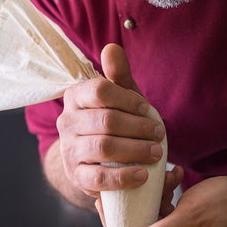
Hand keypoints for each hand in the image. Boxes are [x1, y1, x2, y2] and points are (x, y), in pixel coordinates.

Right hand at [57, 43, 164, 198]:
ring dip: (136, 150)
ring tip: (156, 153)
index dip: (128, 99)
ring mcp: (69, 151)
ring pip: (103, 147)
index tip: (148, 109)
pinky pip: (99, 179)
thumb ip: (118, 75)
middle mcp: (67, 122)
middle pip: (106, 121)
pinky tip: (143, 175)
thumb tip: (112, 47)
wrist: (96, 159)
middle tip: (160, 134)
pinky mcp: (77, 176)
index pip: (100, 91)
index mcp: (76, 97)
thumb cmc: (113, 122)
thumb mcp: (118, 98)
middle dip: (138, 127)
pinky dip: (123, 177)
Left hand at [129, 175, 226, 226]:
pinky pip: (162, 215)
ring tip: (163, 182)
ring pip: (151, 226)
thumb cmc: (225, 205)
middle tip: (120, 200)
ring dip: (151, 203)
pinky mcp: (181, 226)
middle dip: (132, 221)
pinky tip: (173, 179)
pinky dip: (164, 198)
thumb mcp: (190, 216)